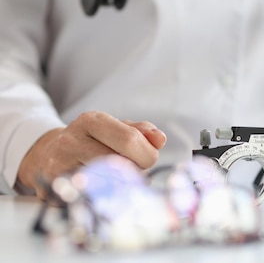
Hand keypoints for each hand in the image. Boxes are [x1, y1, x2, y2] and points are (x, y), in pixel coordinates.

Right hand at [17, 111, 166, 198]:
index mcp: (91, 120)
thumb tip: (160, 139)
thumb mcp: (116, 128)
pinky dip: (102, 198)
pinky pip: (89, 199)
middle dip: (135, 171)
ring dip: (120, 187)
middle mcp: (71, 140)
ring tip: (119, 180)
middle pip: (117, 162)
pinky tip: (103, 191)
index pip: (129, 140)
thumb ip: (142, 132)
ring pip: (104, 184)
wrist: (48, 155)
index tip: (148, 160)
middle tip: (135, 173)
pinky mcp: (53, 190)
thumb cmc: (92, 141)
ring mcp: (58, 166)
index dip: (146, 155)